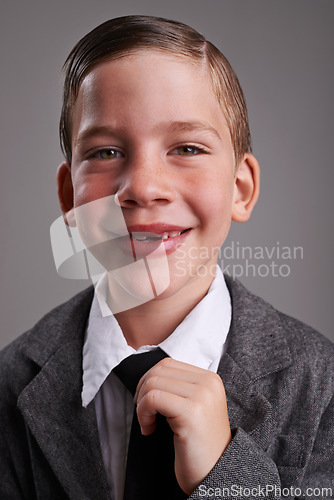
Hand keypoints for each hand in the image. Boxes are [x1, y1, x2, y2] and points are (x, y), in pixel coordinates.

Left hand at [134, 358, 231, 494]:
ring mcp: (202, 396)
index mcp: (209, 379)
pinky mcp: (192, 412)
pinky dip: (143, 414)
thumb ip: (177, 387)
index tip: (147, 403)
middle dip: (142, 392)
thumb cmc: (198, 445)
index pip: (167, 364)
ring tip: (149, 424)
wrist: (214, 475)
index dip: (149, 381)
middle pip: (158, 371)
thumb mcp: (192, 406)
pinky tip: (150, 429)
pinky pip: (153, 399)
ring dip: (142, 405)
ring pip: (153, 383)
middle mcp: (208, 383)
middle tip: (145, 415)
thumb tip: (148, 377)